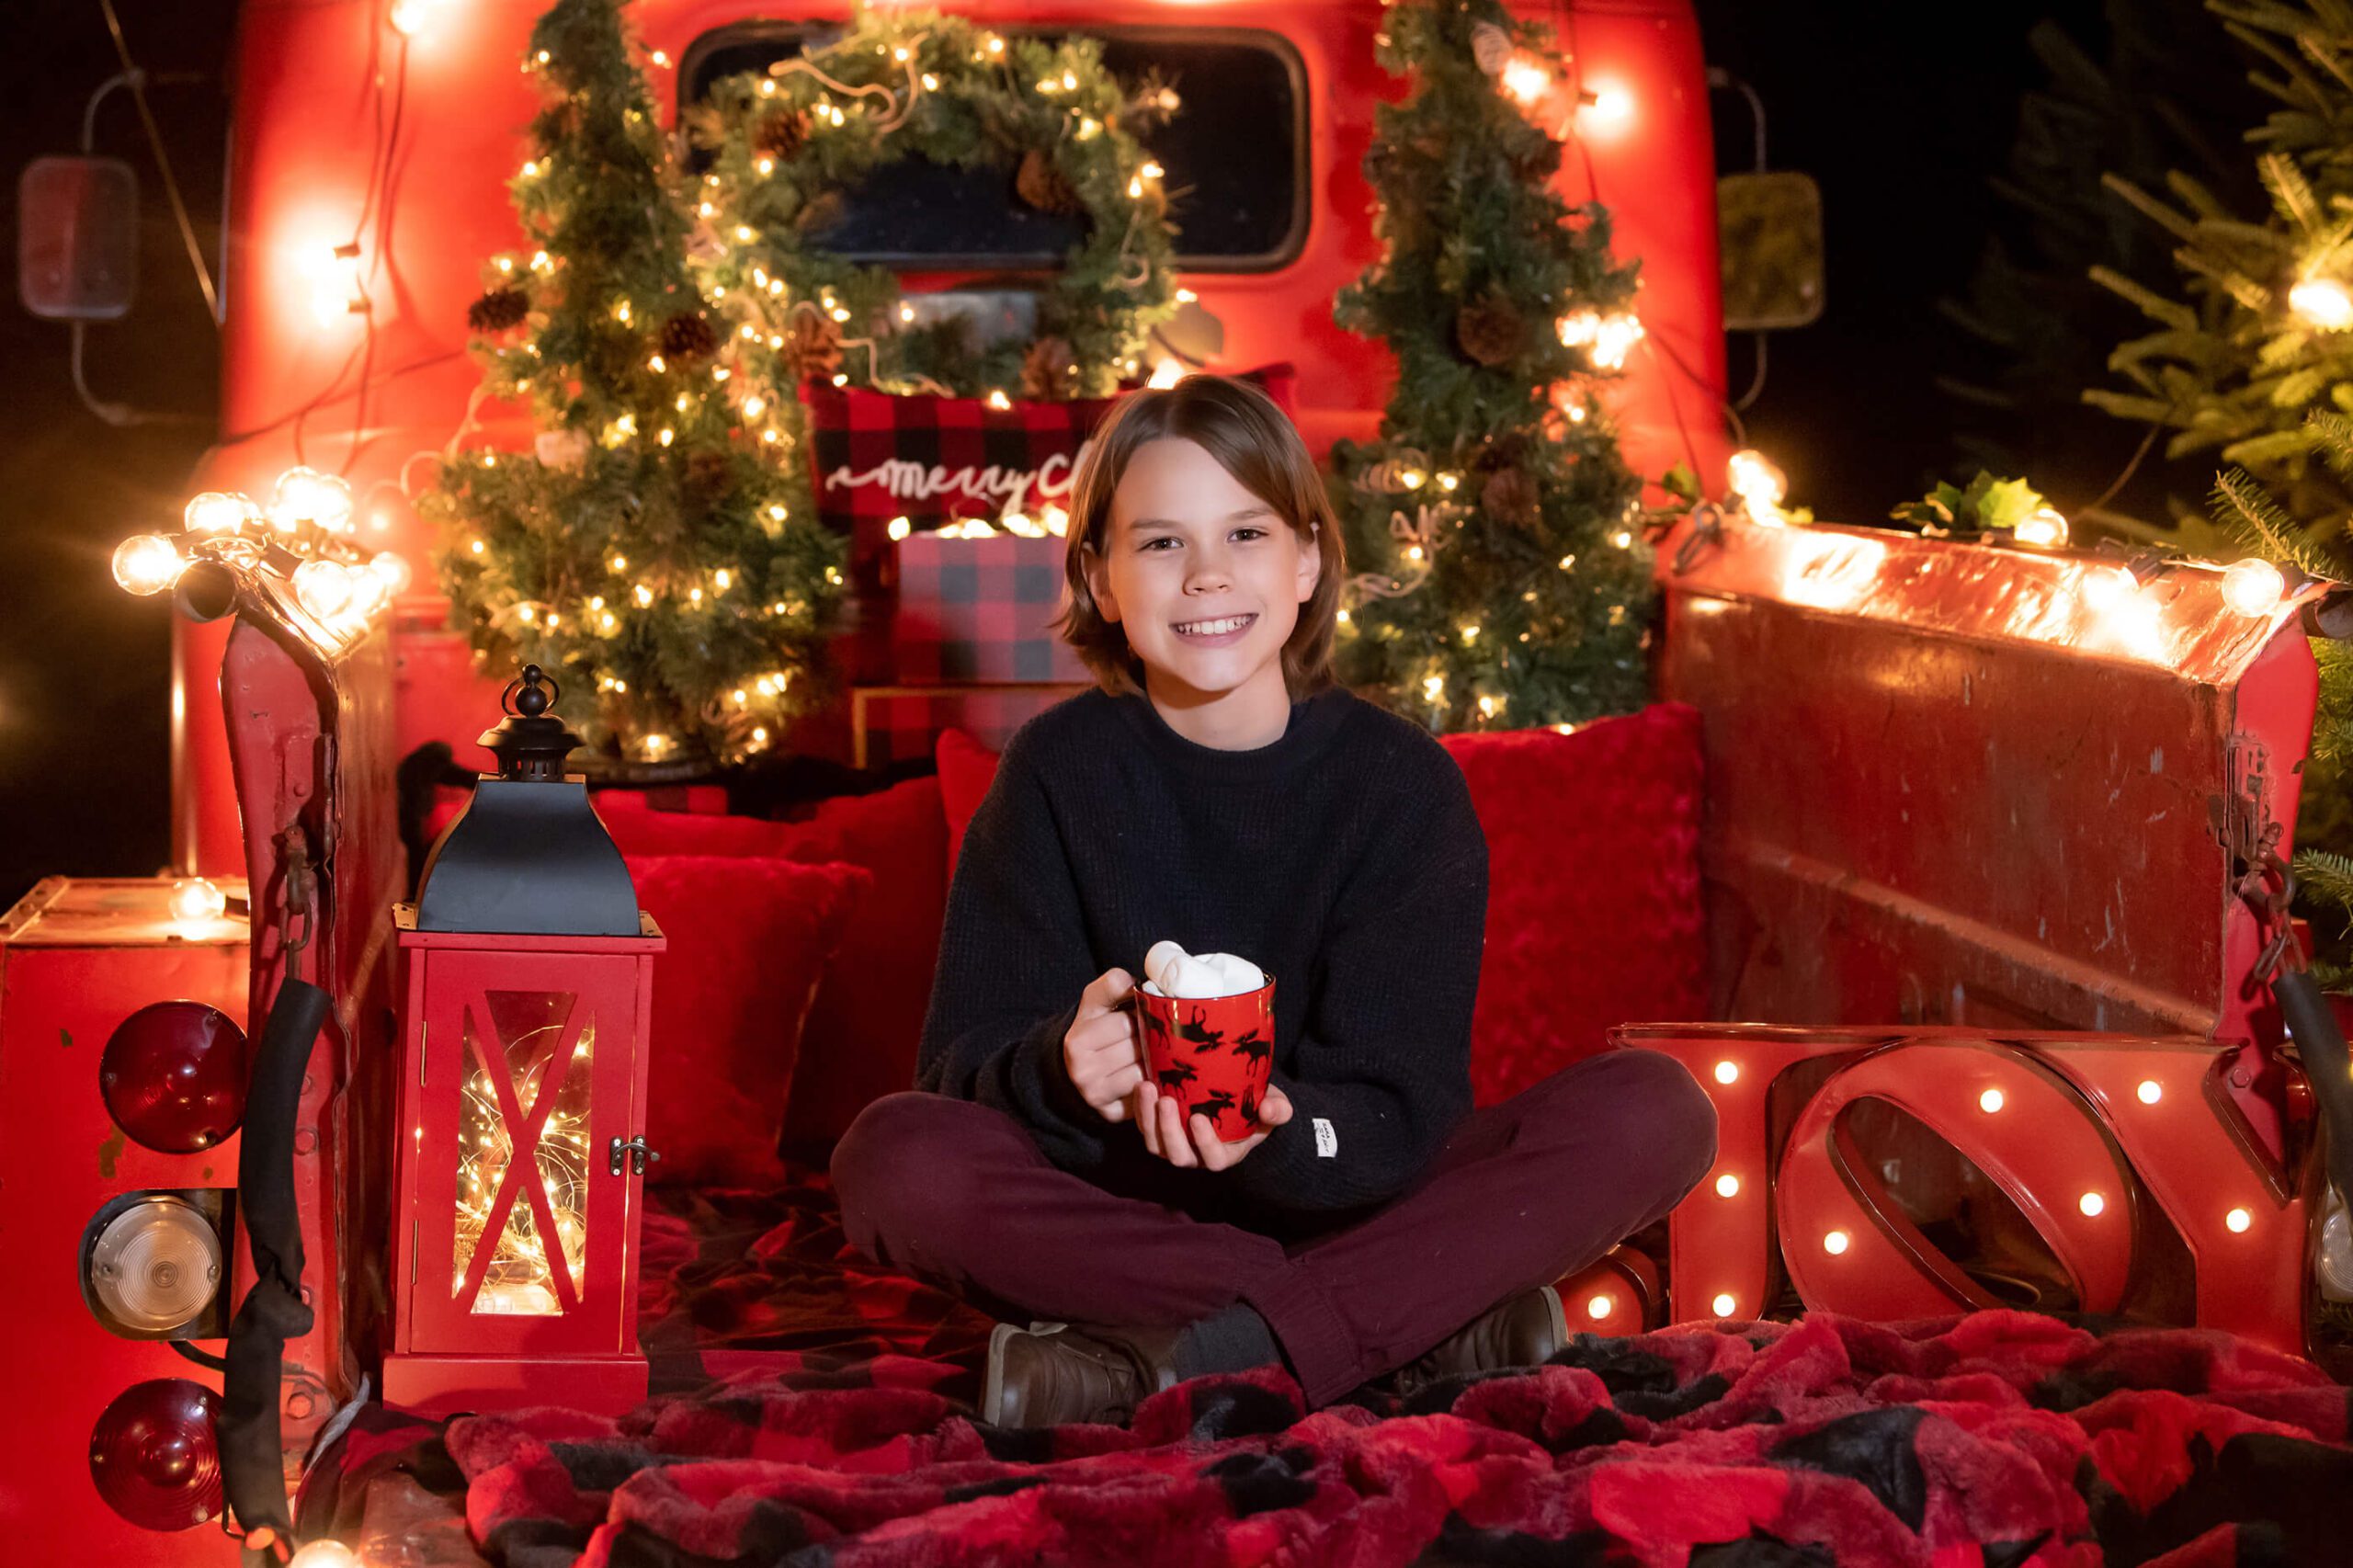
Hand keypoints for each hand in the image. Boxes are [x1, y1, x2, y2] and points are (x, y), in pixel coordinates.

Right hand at [1062, 968, 1145, 1122]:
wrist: (1076, 1069)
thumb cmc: (1094, 1028)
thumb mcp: (1094, 1001)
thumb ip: (1112, 984)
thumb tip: (1136, 984)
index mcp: (1077, 1041)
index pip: (1126, 1023)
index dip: (1138, 1016)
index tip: (1137, 1015)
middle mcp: (1082, 1072)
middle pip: (1137, 1049)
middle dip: (1148, 1039)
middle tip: (1148, 1034)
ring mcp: (1097, 1097)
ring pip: (1144, 1073)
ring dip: (1153, 1061)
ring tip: (1148, 1054)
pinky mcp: (1113, 1114)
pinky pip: (1147, 1095)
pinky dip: (1153, 1083)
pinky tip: (1149, 1074)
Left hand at [1134, 1081, 1292, 1170]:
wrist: (1236, 1098)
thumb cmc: (1256, 1105)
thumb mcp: (1274, 1106)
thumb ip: (1278, 1110)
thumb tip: (1271, 1109)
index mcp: (1225, 1154)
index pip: (1213, 1159)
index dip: (1204, 1143)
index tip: (1199, 1118)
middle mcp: (1197, 1155)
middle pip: (1177, 1155)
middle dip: (1168, 1130)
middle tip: (1166, 1101)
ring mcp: (1174, 1144)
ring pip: (1155, 1144)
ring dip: (1148, 1119)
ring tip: (1148, 1088)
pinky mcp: (1158, 1130)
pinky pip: (1144, 1126)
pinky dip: (1139, 1108)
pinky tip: (1141, 1084)